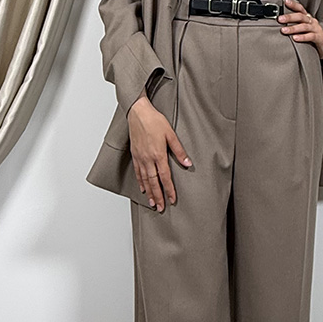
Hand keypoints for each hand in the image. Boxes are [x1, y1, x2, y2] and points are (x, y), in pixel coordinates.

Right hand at [127, 92, 191, 211]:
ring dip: (149, 192)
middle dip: (158, 196)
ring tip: (152, 203)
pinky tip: (143, 188)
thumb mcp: (171, 134)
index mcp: (158, 154)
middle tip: (161, 207)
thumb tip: (188, 163)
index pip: (164, 177)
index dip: (169, 190)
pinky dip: (140, 182)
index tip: (172, 199)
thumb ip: (179, 150)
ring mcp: (140, 157)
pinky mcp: (135, 155)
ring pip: (144, 180)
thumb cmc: (154, 121)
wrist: (138, 113)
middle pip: (153, 182)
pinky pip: (138, 172)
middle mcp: (148, 159)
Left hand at [277, 0, 322, 57]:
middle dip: (289, 17)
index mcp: (307, 18)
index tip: (285, 2)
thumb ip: (293, 25)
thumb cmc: (311, 38)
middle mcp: (312, 21)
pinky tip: (295, 38)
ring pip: (304, 26)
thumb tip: (279, 23)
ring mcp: (316, 29)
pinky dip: (302, 37)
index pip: (300, 9)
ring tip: (284, 31)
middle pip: (301, 16)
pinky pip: (311, 36)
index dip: (293, 5)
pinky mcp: (319, 38)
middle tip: (280, 19)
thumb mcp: (302, 30)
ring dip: (293, 28)